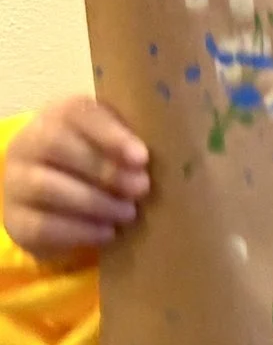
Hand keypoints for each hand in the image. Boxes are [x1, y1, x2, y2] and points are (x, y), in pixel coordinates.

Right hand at [2, 97, 150, 264]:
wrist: (62, 210)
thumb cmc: (107, 171)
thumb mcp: (121, 152)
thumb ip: (139, 146)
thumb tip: (184, 154)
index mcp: (60, 117)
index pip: (77, 112)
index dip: (109, 133)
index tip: (141, 156)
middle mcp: (29, 143)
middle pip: (56, 145)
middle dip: (104, 169)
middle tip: (142, 188)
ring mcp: (16, 181)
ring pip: (45, 186)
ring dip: (94, 202)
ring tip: (129, 214)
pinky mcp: (17, 220)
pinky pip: (42, 225)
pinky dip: (79, 231)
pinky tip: (108, 233)